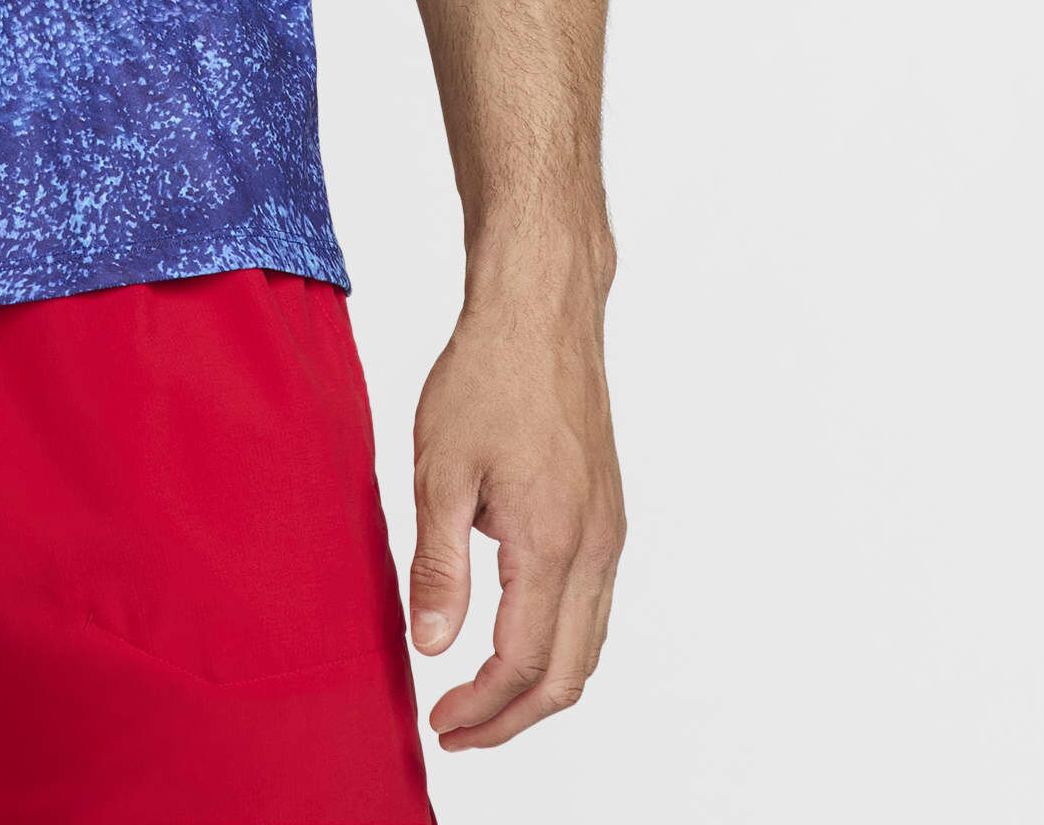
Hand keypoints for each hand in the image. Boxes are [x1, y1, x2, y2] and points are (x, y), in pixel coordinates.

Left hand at [405, 271, 625, 750]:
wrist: (541, 313)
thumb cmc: (487, 376)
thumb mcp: (440, 469)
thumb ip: (438, 565)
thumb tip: (433, 647)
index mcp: (553, 541)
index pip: (524, 663)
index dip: (481, 709)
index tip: (438, 723)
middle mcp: (596, 547)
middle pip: (569, 674)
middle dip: (513, 718)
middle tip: (457, 731)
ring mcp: (609, 532)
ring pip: (589, 645)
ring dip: (538, 686)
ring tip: (479, 698)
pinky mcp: (607, 514)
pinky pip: (593, 606)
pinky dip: (558, 643)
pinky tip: (512, 635)